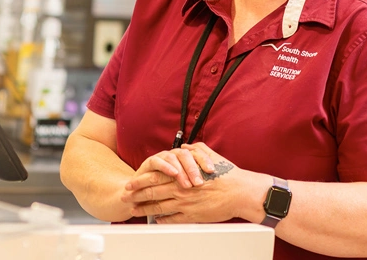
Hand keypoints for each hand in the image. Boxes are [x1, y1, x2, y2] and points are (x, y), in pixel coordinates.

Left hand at [122, 143, 268, 223]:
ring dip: (144, 209)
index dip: (140, 181)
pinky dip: (162, 220)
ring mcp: (186, 204)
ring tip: (134, 211)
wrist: (240, 193)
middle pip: (152, 193)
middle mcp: (181, 190)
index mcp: (183, 175)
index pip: (155, 178)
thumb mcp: (210, 155)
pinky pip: (172, 219)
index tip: (130, 184)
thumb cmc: (227, 175)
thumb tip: (184, 147)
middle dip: (136, 195)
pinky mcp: (192, 215)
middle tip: (125, 198)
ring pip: (159, 208)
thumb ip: (195, 149)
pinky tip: (156, 220)